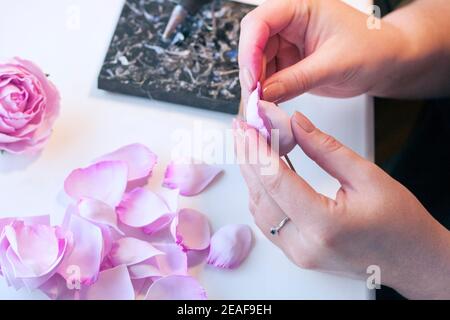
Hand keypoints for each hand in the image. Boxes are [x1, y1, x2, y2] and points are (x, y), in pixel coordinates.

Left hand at [233, 113, 449, 298]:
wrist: (413, 260)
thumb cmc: (400, 223)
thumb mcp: (367, 177)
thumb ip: (326, 149)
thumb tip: (296, 123)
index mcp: (324, 225)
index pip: (276, 180)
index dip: (257, 148)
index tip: (247, 124)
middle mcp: (304, 245)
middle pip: (261, 194)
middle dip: (248, 157)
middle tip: (242, 127)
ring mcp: (298, 254)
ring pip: (259, 209)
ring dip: (251, 175)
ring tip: (249, 144)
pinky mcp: (297, 254)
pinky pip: (268, 221)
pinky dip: (261, 193)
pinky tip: (261, 171)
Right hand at [238, 0, 406, 103]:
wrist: (387, 62)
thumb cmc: (372, 48)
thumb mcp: (335, 64)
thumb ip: (297, 79)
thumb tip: (265, 94)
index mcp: (300, 8)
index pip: (260, 22)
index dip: (249, 50)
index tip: (251, 78)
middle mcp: (289, 24)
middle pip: (253, 45)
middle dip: (250, 73)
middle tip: (253, 100)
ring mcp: (287, 45)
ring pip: (257, 65)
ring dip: (256, 87)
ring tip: (260, 108)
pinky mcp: (288, 64)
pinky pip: (268, 79)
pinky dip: (266, 94)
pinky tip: (267, 106)